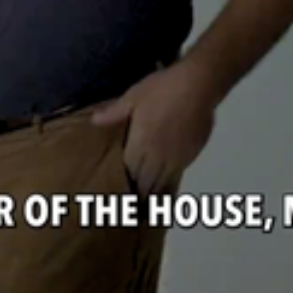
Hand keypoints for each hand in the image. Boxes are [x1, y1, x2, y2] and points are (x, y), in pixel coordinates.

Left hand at [91, 61, 222, 196]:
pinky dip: (170, 183)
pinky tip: (167, 187)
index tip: (119, 196)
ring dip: (155, 193)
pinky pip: (178, 174)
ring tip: (149, 207)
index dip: (125, 183)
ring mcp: (177, 156)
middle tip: (133, 207)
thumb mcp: (133, 96)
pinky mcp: (192, 153)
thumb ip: (115, 113)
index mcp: (142, 143)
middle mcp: (159, 155)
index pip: (131, 171)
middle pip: (147, 181)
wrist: (198, 85)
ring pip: (164, 182)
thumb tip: (94, 122)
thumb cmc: (162, 89)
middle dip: (139, 194)